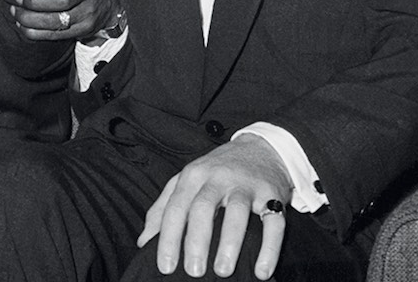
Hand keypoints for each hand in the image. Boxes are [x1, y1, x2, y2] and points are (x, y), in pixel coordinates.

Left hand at [0, 0, 121, 41]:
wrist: (112, 4)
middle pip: (62, 0)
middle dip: (35, 2)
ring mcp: (88, 14)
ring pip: (57, 19)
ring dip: (31, 18)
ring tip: (15, 13)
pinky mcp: (84, 29)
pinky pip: (58, 33)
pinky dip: (37, 32)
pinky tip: (23, 26)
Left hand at [137, 135, 292, 279]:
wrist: (261, 148)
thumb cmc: (216, 171)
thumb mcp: (185, 181)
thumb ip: (163, 208)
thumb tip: (144, 241)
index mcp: (192, 176)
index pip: (175, 208)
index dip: (168, 238)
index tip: (165, 266)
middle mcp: (217, 178)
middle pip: (203, 208)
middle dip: (196, 241)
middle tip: (193, 272)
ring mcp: (245, 185)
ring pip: (236, 213)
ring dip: (229, 244)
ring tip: (222, 271)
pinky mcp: (272, 194)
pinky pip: (273, 222)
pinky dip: (269, 248)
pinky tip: (262, 271)